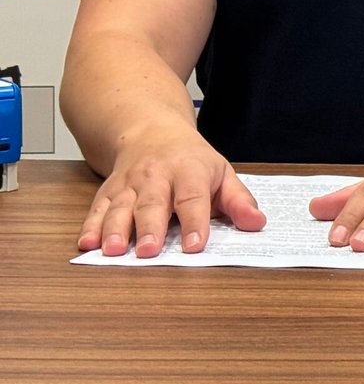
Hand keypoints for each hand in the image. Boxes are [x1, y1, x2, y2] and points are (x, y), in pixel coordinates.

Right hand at [78, 127, 263, 256]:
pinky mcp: (108, 191)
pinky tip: (87, 243)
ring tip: (114, 251)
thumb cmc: (191, 160)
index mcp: (189, 170)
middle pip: (152, 204)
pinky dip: (91, 226)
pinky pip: (97, 209)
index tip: (196, 245)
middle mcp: (156, 176)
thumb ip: (238, 201)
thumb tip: (256, 223)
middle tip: (148, 251)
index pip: (193, 198)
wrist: (151, 131)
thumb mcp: (221, 173)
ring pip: (120, 207)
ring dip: (115, 230)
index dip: (195, 221)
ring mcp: (129, 184)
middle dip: (150, 228)